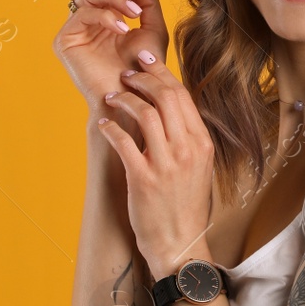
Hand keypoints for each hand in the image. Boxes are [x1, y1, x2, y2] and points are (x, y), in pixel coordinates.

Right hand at [53, 0, 168, 110]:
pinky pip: (83, 13)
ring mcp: (74, 27)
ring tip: (134, 14)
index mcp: (108, 10)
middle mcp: (88, 15)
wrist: (133, 100)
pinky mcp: (64, 40)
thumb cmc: (144, 70)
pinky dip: (105, 15)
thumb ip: (146, 1)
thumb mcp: (153, 30)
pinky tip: (121, 27)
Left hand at [94, 48, 216, 281]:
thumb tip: (168, 108)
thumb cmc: (186, 206)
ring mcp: (166, 163)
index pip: (182, 95)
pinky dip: (110, 127)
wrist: (181, 244)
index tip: (145, 61)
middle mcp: (187, 149)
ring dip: (123, 99)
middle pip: (165, 96)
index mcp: (202, 142)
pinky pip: (123, 141)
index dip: (161, 73)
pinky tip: (103, 124)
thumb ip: (187, 137)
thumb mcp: (198, 167)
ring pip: (144, 113)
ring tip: (111, 97)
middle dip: (142, 78)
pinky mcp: (143, 178)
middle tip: (126, 74)